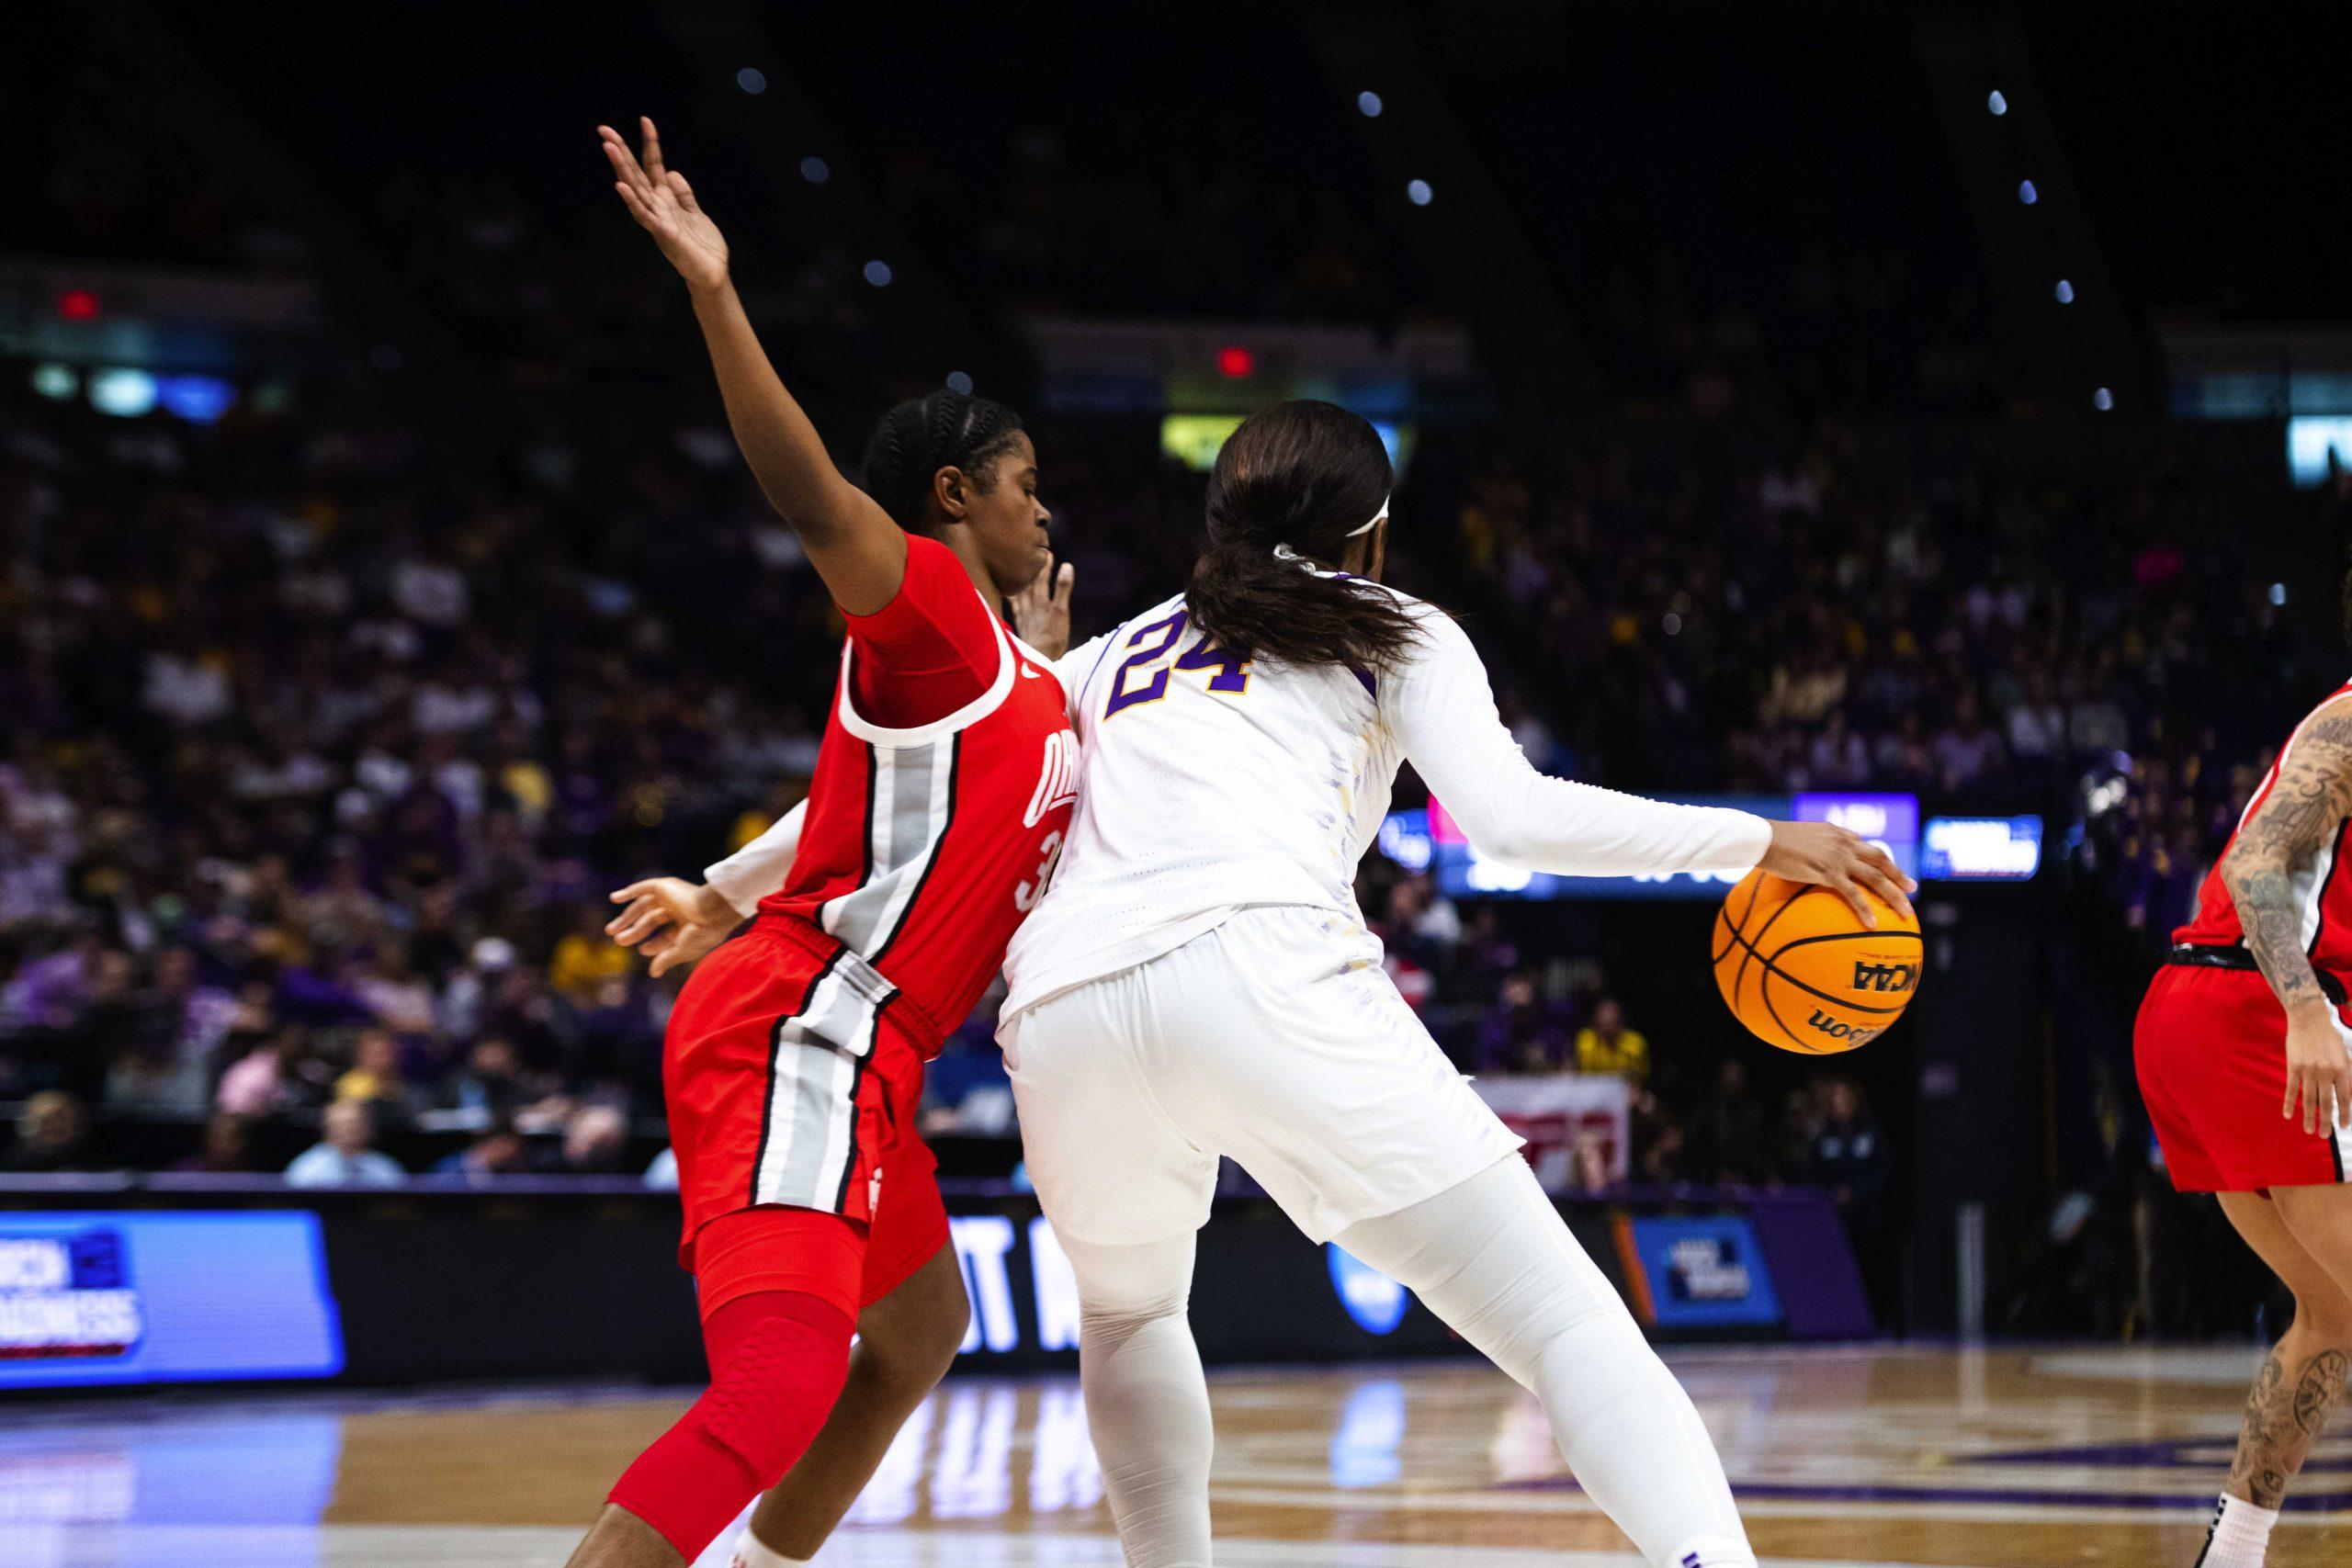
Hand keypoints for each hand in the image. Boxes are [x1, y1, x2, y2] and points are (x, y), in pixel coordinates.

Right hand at [599, 117, 728, 294]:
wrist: (712, 272)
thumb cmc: (703, 245)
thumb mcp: (694, 212)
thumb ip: (682, 193)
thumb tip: (671, 171)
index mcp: (665, 199)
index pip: (654, 165)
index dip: (650, 143)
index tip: (645, 120)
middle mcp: (657, 206)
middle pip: (635, 173)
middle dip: (621, 151)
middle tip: (604, 129)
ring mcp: (658, 219)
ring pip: (635, 189)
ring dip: (621, 168)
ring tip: (609, 147)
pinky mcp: (663, 234)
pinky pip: (644, 216)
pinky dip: (632, 201)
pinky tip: (621, 186)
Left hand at [606, 876, 740, 978]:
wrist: (713, 911)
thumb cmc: (702, 933)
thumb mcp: (682, 950)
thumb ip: (666, 959)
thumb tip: (653, 973)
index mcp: (688, 924)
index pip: (666, 935)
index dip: (653, 944)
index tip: (642, 950)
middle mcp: (679, 909)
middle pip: (650, 920)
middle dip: (634, 932)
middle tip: (618, 940)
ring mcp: (671, 897)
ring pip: (643, 906)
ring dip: (626, 917)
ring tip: (610, 930)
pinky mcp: (665, 886)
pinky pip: (643, 887)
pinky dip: (628, 892)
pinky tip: (613, 899)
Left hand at [1008, 559, 1074, 658]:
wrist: (1036, 660)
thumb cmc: (1051, 638)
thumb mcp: (1062, 611)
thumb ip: (1063, 588)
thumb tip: (1067, 565)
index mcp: (1041, 602)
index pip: (1042, 580)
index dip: (1045, 567)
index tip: (1047, 553)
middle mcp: (1030, 607)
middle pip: (1030, 586)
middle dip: (1034, 573)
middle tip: (1036, 559)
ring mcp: (1024, 618)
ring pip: (1020, 596)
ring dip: (1021, 584)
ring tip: (1017, 573)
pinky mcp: (1021, 628)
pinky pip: (1014, 610)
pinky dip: (1012, 601)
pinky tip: (1009, 598)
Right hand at [1757, 821, 1917, 928]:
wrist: (1761, 837)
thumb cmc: (1772, 839)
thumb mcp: (1800, 837)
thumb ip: (1816, 845)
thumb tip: (1815, 860)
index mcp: (1839, 834)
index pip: (1867, 847)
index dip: (1882, 862)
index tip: (1892, 873)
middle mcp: (1844, 843)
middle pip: (1880, 860)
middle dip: (1898, 875)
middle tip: (1912, 888)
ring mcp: (1838, 857)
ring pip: (1875, 876)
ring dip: (1894, 894)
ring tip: (1906, 911)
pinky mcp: (1827, 871)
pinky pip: (1852, 893)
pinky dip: (1865, 908)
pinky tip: (1872, 924)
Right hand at [2283, 1004, 2351, 1135]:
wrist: (2308, 1019)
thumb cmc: (2328, 1037)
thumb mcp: (2344, 1054)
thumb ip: (2346, 1074)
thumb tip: (2348, 1094)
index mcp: (2342, 1069)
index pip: (2345, 1098)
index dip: (2344, 1114)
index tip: (2343, 1127)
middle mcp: (2326, 1072)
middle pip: (2327, 1103)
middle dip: (2327, 1121)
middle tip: (2324, 1135)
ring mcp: (2309, 1070)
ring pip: (2310, 1099)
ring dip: (2310, 1117)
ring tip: (2309, 1130)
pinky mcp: (2294, 1067)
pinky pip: (2292, 1089)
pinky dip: (2290, 1103)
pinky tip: (2288, 1115)